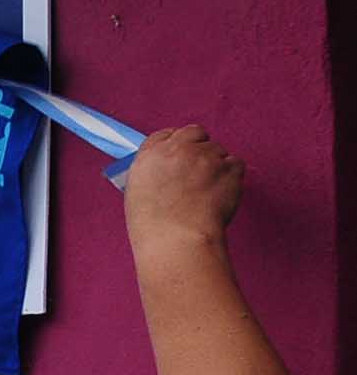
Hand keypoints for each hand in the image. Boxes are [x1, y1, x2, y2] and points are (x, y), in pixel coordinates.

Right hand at [125, 125, 242, 248]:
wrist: (177, 240)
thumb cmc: (154, 226)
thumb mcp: (138, 191)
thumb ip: (154, 171)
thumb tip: (169, 170)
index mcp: (151, 155)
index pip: (166, 134)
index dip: (176, 143)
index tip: (181, 153)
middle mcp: (178, 149)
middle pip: (195, 134)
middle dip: (199, 149)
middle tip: (198, 173)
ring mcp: (205, 156)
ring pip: (218, 151)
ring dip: (216, 166)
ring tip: (207, 193)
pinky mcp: (229, 167)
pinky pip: (236, 164)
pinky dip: (232, 178)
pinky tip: (220, 195)